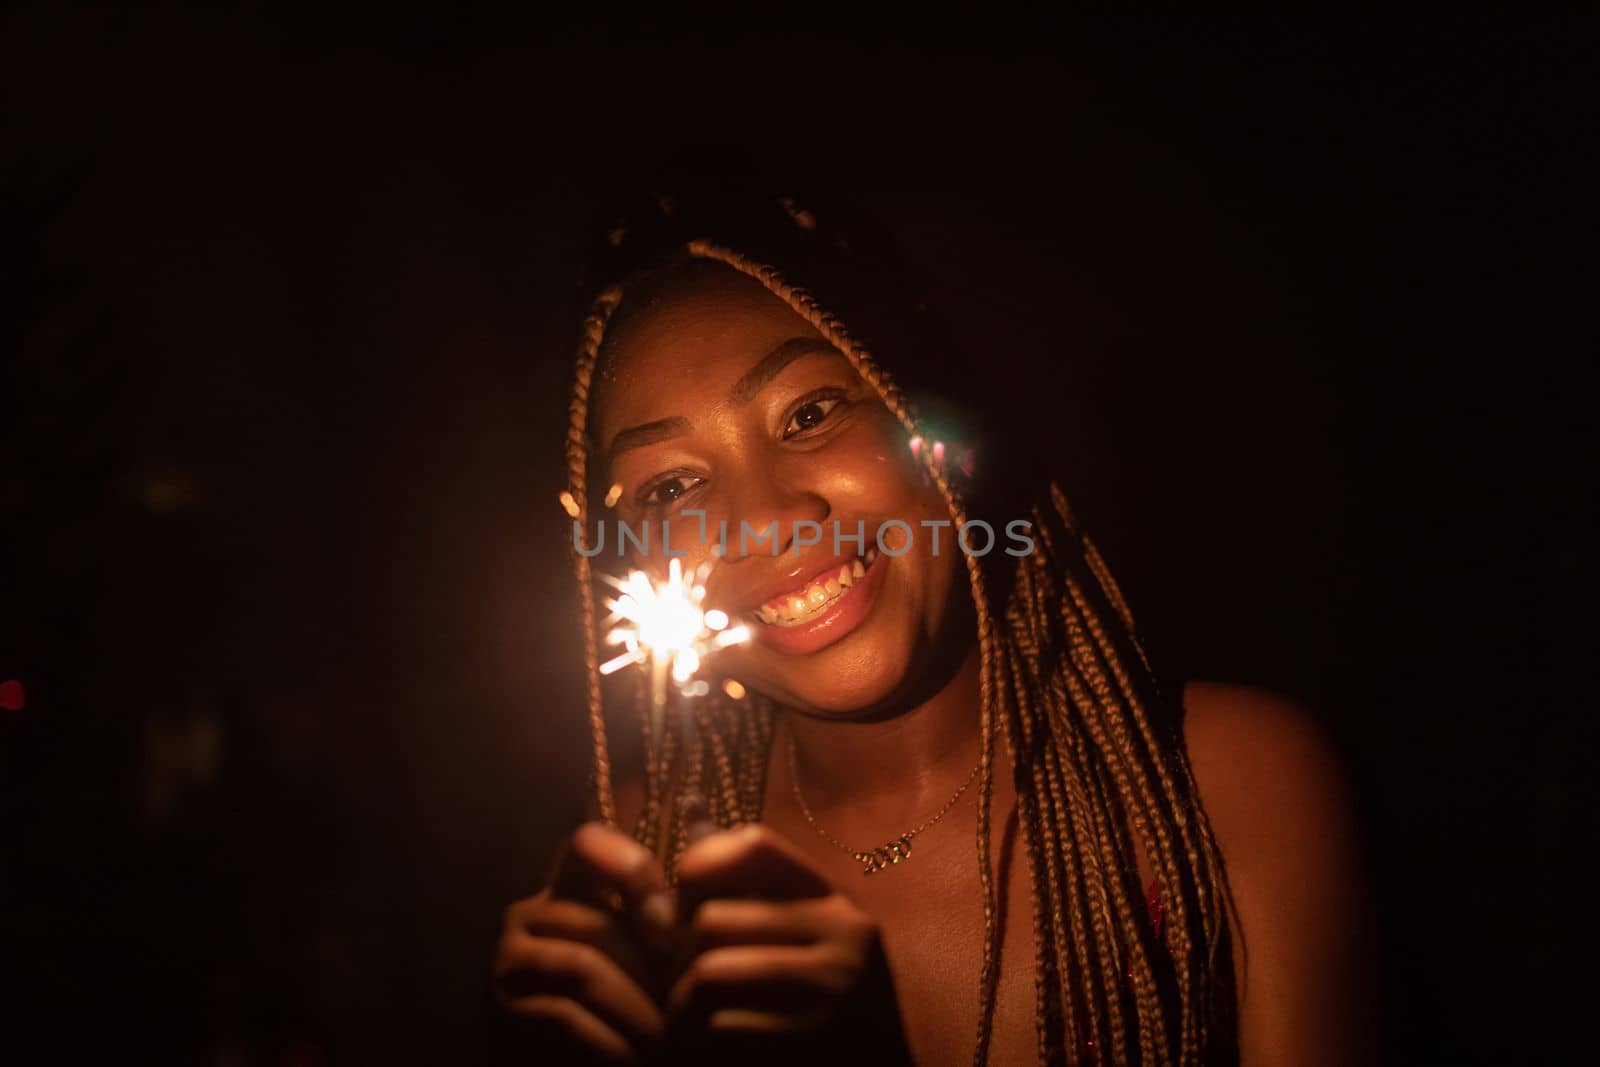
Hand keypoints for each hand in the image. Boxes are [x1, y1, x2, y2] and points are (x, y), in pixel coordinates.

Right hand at [493, 823, 672, 1064]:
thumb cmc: (636, 1008)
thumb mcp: (656, 949)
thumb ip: (670, 892)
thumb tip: (693, 801)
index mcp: (566, 887)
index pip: (586, 843)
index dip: (631, 872)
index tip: (672, 929)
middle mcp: (527, 915)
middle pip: (596, 923)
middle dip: (650, 971)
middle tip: (687, 1007)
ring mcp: (509, 963)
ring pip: (581, 969)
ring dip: (635, 1012)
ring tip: (668, 1043)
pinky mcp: (504, 1012)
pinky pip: (563, 1018)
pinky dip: (609, 1044)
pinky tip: (634, 1061)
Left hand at [668, 823, 914, 1065]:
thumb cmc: (818, 1009)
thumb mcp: (795, 935)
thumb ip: (740, 878)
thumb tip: (687, 803)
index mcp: (836, 903)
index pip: (753, 844)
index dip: (701, 867)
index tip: (686, 909)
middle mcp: (844, 935)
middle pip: (712, 918)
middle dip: (678, 958)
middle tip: (675, 986)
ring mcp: (835, 990)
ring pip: (708, 974)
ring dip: (680, 1007)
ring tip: (684, 1024)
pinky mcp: (814, 1041)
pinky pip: (720, 1028)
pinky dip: (698, 1045)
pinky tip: (706, 1051)